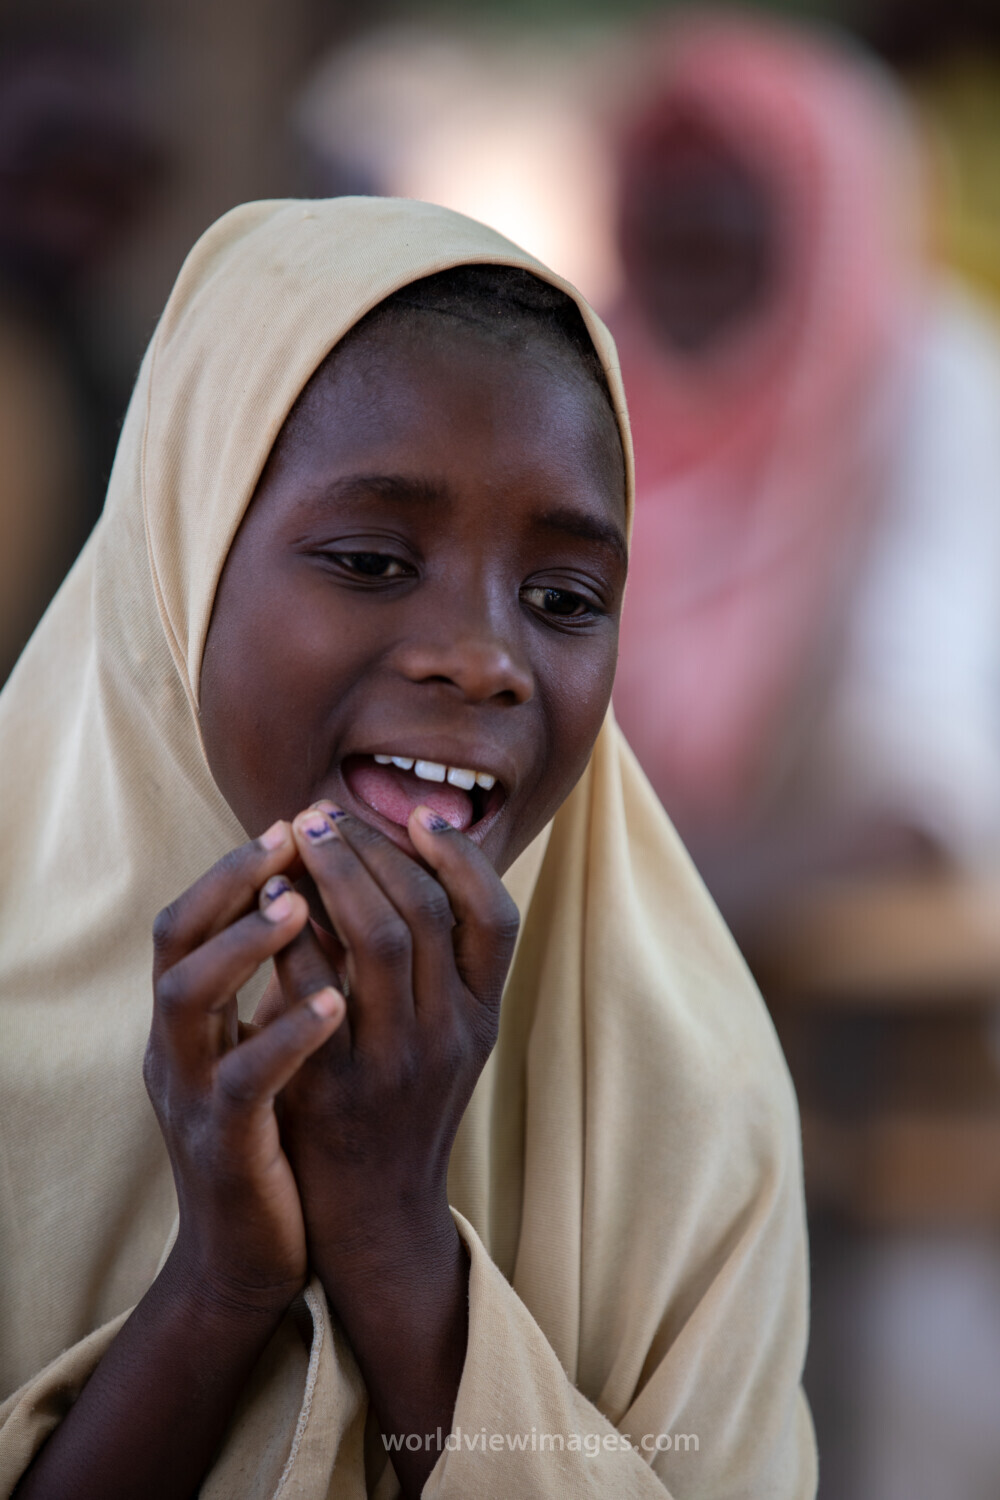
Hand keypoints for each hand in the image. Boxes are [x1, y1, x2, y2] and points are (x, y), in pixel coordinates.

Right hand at [143, 823, 345, 1314]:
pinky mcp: (225, 1146)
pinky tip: (334, 1002)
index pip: (189, 916)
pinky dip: (286, 1035)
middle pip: (175, 939)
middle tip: (296, 833)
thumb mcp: (266, 1043)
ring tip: (299, 901)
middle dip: (233, 879)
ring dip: (245, 942)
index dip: (235, 865)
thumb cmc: (271, 1131)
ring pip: (187, 998)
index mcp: (190, 1018)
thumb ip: (283, 978)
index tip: (296, 819)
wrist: (247, 1254)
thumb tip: (331, 895)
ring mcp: (192, 1094)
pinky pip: (247, 1082)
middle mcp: (177, 1046)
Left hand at [265, 802, 519, 1285]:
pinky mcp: (333, 1090)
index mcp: (483, 1019)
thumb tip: (410, 857)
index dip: (461, 855)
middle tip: (324, 813)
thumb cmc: (406, 1108)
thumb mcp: (451, 1039)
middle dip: (375, 848)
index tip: (418, 813)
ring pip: (381, 939)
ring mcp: (395, 1065)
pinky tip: (267, 900)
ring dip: (337, 874)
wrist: (373, 1218)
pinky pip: (313, 990)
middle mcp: (450, 1038)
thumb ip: (444, 966)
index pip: (495, 916)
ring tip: (298, 836)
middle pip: (429, 912)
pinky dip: (293, 933)